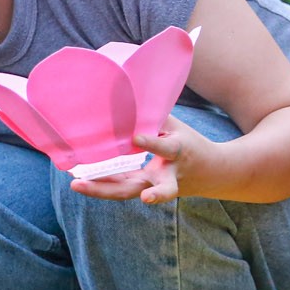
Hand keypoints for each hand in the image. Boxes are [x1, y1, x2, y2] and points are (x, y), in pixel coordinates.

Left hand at [69, 117, 211, 204]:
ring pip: (125, 193)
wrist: (212, 173)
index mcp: (178, 152)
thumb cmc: (189, 142)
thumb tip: (125, 96)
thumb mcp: (177, 126)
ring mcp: (152, 185)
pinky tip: (79, 178)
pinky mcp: (144, 188)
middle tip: (82, 183)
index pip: (165, 149)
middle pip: (137, 187)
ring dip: (99, 190)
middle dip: (110, 186)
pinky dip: (101, 184)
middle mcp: (164, 175)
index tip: (136, 138)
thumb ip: (154, 116)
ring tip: (76, 184)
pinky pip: (121, 188)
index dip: (152, 144)